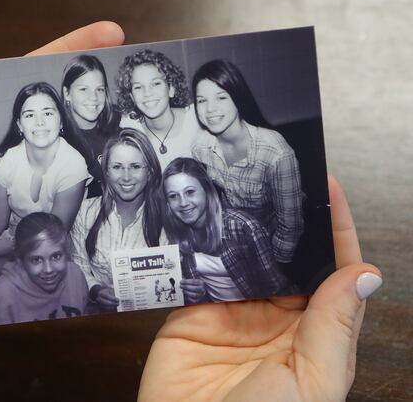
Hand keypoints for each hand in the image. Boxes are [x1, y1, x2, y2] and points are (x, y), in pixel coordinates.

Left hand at [0, 13, 123, 346]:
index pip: (18, 85)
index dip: (61, 57)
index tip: (106, 34)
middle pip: (50, 128)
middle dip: (92, 103)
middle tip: (134, 81)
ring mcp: (4, 203)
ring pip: (57, 176)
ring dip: (94, 155)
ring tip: (137, 129)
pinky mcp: (9, 243)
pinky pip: (46, 227)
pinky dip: (74, 215)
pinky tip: (108, 197)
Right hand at [138, 176, 381, 401]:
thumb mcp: (311, 383)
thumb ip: (334, 327)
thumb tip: (365, 272)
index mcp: (314, 336)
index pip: (333, 274)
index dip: (335, 231)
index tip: (331, 190)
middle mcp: (277, 319)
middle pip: (289, 258)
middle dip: (290, 220)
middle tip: (286, 179)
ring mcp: (234, 313)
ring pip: (246, 257)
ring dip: (248, 227)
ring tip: (249, 189)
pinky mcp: (195, 311)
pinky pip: (203, 270)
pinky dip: (206, 246)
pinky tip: (211, 222)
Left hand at [180, 278, 206, 303]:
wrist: (201, 291)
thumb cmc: (195, 284)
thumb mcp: (193, 279)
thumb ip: (189, 277)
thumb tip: (183, 276)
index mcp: (201, 282)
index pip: (193, 281)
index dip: (186, 281)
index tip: (181, 281)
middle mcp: (202, 289)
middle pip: (194, 288)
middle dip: (186, 287)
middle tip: (181, 285)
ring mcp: (201, 295)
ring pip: (194, 295)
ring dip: (187, 292)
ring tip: (183, 290)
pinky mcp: (198, 300)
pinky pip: (193, 300)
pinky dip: (188, 297)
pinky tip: (185, 294)